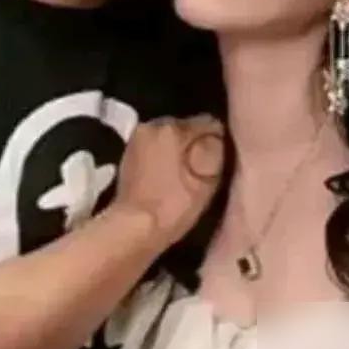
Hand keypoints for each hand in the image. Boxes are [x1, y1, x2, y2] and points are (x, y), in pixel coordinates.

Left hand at [115, 115, 224, 246]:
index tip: (220, 158)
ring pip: (168, 135)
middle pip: (185, 126)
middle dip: (195, 142)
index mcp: (173, 127)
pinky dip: (162, 154)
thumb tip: (217, 135)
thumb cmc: (173, 206)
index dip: (217, 140)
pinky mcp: (127, 150)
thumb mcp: (206, 181)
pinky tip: (167, 173)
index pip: (207, 122)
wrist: (133, 226)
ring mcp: (137, 136)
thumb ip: (215, 151)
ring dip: (177, 148)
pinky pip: (154, 145)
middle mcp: (153, 124)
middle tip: (202, 167)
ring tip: (185, 171)